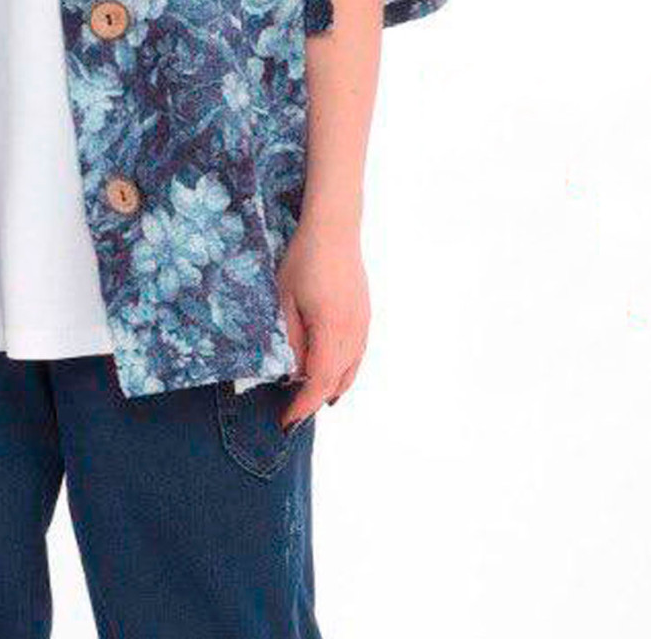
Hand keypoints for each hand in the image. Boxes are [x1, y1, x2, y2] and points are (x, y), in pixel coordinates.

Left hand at [276, 220, 370, 429]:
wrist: (335, 229)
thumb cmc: (304, 259)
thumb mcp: (285, 299)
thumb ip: (290, 339)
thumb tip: (291, 373)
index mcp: (332, 330)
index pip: (318, 382)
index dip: (302, 406)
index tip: (285, 421)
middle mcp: (353, 333)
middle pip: (336, 381)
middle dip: (313, 401)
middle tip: (290, 414)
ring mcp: (363, 325)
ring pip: (350, 371)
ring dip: (329, 388)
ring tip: (307, 401)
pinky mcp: (365, 317)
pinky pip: (356, 356)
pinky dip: (343, 372)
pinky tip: (331, 375)